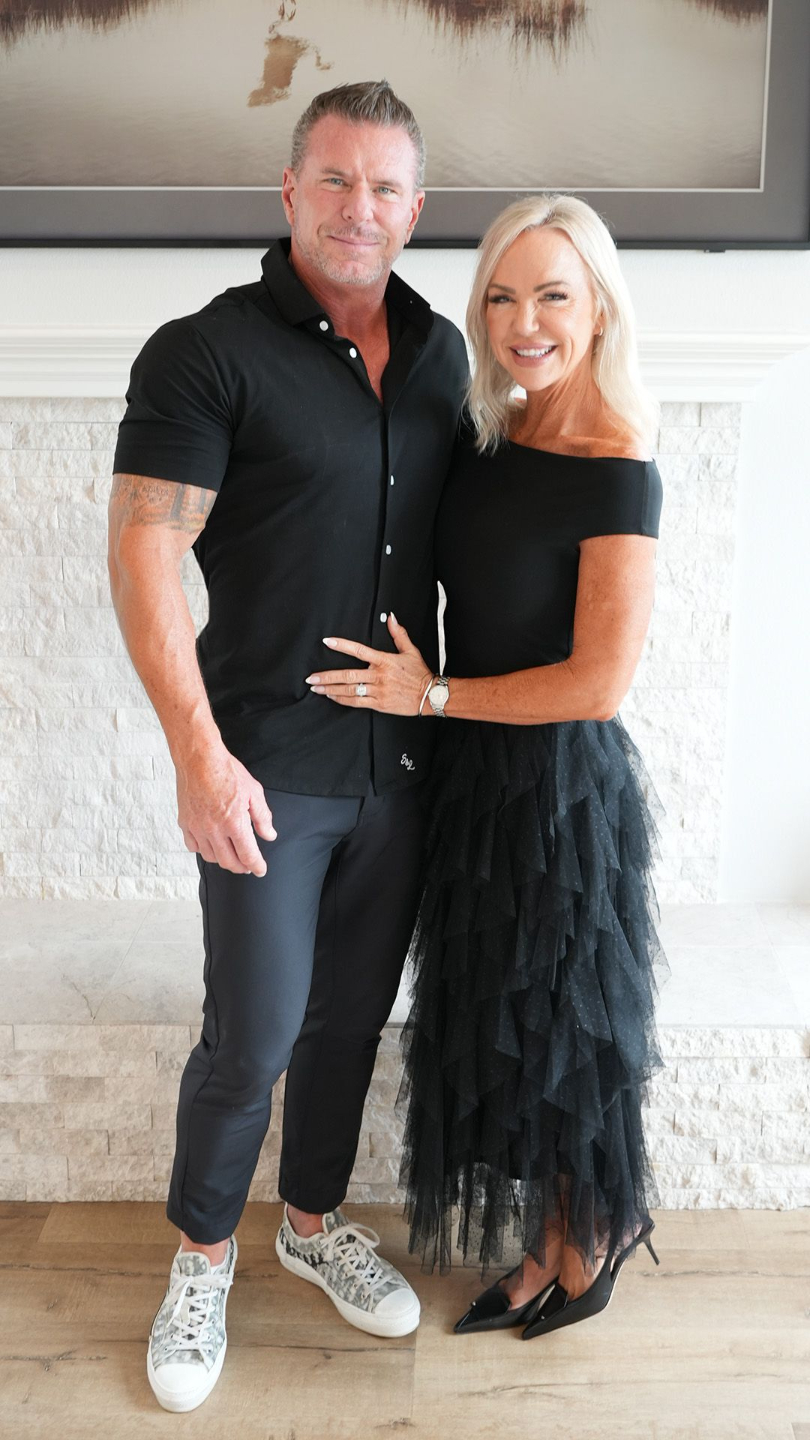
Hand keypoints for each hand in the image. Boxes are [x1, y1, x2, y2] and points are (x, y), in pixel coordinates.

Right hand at [176, 743, 276, 875]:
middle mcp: (214, 830)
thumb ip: (262, 817)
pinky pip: (193, 846)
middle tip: (248, 865)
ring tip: (231, 855)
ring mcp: (197, 828)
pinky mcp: (185, 823)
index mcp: (234, 823)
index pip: (248, 855)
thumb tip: (269, 835)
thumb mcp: (254, 792)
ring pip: (210, 857)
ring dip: (223, 860)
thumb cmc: (227, 772)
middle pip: (229, 862)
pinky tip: (211, 845)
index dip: (256, 866)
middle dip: (241, 867)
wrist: (199, 759)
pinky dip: (203, 850)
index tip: (260, 870)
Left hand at [305, 612, 432, 715]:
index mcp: (384, 660)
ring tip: (316, 688)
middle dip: (327, 676)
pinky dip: (343, 700)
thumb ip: (398, 634)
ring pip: (349, 690)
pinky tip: (332, 697)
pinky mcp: (379, 704)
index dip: (342, 645)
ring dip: (331, 689)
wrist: (430, 695)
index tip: (328, 642)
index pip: (359, 650)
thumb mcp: (410, 650)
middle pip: (348, 675)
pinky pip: (357, 702)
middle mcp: (379, 676)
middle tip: (311, 677)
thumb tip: (392, 617)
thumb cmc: (419, 673)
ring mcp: (378, 691)